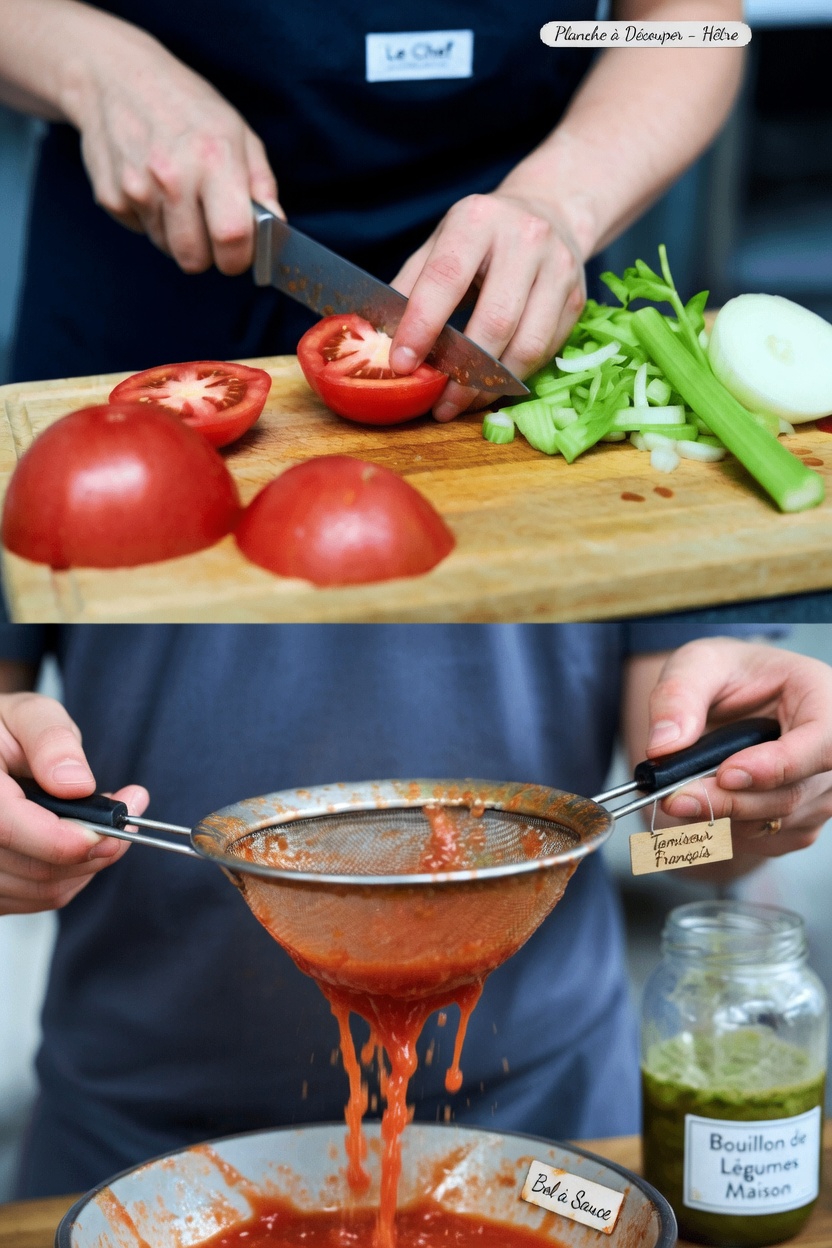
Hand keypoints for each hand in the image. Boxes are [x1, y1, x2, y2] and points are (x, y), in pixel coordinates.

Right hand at [0, 692, 147, 913]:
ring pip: (46, 889)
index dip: (64, 838)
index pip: (11, 829)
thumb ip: (51, 741)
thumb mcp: (28, 715)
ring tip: (104, 817)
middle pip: (37, 868)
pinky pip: (42, 896)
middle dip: (95, 845)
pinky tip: (80, 837)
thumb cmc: (5, 731)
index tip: (112, 826)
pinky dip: (75, 872)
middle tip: (133, 808)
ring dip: (90, 859)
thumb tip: (77, 783)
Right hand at [68, 25, 280, 273]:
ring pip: (167, 249)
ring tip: (177, 193)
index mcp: (214, 159)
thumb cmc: (184, 104)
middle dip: (207, 254)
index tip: (240, 253)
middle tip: (208, 227)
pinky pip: (141, 232)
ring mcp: (136, 188)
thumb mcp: (237, 132)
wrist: (114, 74)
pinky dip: (151, 218)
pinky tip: (150, 184)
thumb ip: (262, 184)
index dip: (239, 258)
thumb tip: (277, 228)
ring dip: (177, 234)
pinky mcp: (110, 197)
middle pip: (194, 259)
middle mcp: (172, 176)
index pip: (232, 238)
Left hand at [388, 191, 585, 420]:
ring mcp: (559, 269)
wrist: (550, 210)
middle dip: (463, 372)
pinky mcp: (577, 299)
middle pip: (495, 321)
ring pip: (528, 345)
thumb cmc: (482, 236)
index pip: (446, 279)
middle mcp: (525, 239)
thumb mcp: (440, 243)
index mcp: (478, 220)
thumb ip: (411, 287)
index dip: (422, 326)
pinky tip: (491, 387)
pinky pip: (546, 352)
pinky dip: (516, 378)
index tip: (402, 365)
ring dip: (492, 385)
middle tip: (439, 404)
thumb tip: (378, 340)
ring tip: (464, 403)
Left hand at [646, 638, 831, 857]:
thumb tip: (663, 746)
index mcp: (822, 697)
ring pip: (774, 822)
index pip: (823, 742)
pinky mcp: (801, 820)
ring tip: (676, 798)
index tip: (727, 774)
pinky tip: (700, 804)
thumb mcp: (697, 664)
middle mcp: (831, 750)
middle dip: (729, 801)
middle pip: (792, 793)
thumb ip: (678, 696)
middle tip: (674, 798)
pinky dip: (724, 830)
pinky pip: (764, 839)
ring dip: (719, 818)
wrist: (732, 700)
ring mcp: (821, 791)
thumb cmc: (726, 675)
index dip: (780, 766)